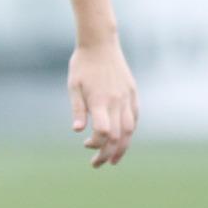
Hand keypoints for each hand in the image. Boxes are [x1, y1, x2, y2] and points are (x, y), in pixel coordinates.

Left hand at [68, 39, 137, 167]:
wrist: (100, 44)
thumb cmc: (82, 65)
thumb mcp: (73, 86)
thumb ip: (77, 109)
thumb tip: (77, 131)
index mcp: (100, 100)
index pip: (103, 132)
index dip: (96, 144)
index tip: (86, 144)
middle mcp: (116, 101)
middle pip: (117, 136)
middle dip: (108, 153)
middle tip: (98, 164)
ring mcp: (127, 97)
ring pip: (129, 129)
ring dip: (122, 147)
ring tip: (113, 159)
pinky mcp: (132, 93)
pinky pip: (134, 117)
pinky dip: (129, 131)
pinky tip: (122, 138)